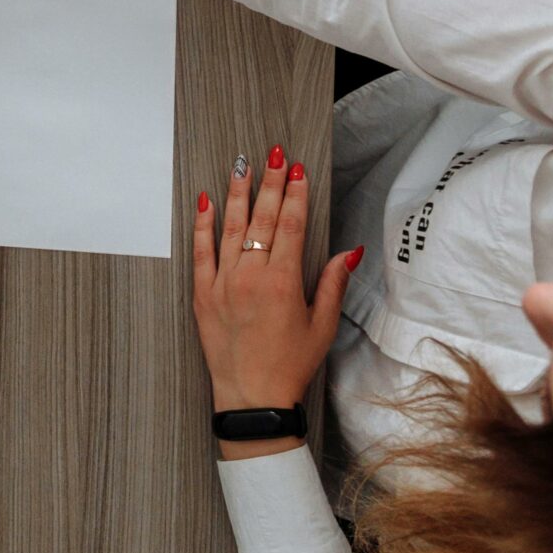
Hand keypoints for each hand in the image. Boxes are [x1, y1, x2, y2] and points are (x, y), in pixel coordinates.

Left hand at [191, 147, 359, 457]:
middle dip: (269, 182)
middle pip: (261, 218)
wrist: (251, 399)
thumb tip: (351, 251)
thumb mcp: (322, 325)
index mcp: (283, 282)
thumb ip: (333, 283)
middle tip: (274, 154)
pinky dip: (203, 225)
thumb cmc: (290, 365)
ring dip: (237, 193)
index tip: (297, 169)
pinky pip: (201, 251)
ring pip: (230, 228)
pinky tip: (206, 201)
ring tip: (242, 165)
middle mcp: (251, 276)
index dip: (294, 194)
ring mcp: (223, 283)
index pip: (289, 225)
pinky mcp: (202, 294)